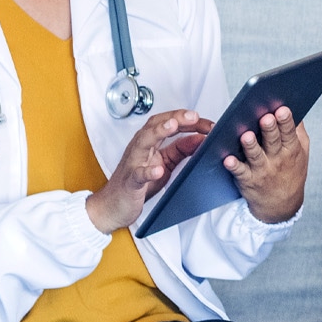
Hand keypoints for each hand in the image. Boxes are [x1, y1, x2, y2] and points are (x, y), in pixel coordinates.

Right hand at [87, 110, 209, 232]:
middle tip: (194, 116)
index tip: (209, 124)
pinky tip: (158, 170)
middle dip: (175, 118)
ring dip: (158, 132)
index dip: (189, 121)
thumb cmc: (137, 183)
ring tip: (172, 126)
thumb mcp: (165, 163)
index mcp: (149, 143)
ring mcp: (133, 164)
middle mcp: (139, 148)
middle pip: (155, 125)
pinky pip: (137, 175)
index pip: (169, 123)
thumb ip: (181, 150)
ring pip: (143, 142)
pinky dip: (148, 171)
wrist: (112, 206)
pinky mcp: (130, 182)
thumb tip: (200, 138)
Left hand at [225, 107, 310, 223]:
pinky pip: (240, 172)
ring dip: (251, 146)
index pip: (289, 132)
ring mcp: (262, 170)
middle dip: (269, 129)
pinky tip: (228, 159)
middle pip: (273, 141)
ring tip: (246, 136)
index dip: (286, 121)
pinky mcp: (248, 180)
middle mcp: (277, 159)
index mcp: (291, 149)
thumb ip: (297, 130)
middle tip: (265, 118)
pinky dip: (234, 166)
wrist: (282, 205)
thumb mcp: (301, 152)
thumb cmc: (291, 171)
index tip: (282, 109)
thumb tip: (292, 106)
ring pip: (255, 156)